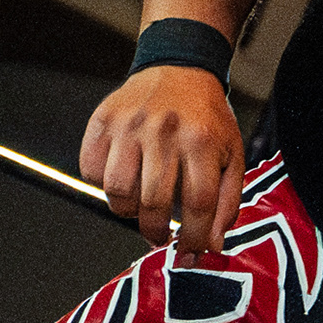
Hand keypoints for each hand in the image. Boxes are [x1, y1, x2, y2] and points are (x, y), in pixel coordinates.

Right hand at [79, 61, 243, 253]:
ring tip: (139, 206)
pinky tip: (122, 178)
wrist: (179, 69)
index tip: (190, 253)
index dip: (194, 238)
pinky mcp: (103, 120)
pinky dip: (102, 184)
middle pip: (153, 202)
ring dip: (127, 211)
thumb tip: (212, 245)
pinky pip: (90, 169)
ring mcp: (129, 125)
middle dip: (156, 232)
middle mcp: (163, 131)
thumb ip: (227, 202)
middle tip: (159, 235)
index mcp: (201, 140)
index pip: (198, 203)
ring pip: (117, 190)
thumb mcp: (231, 154)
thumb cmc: (205, 117)